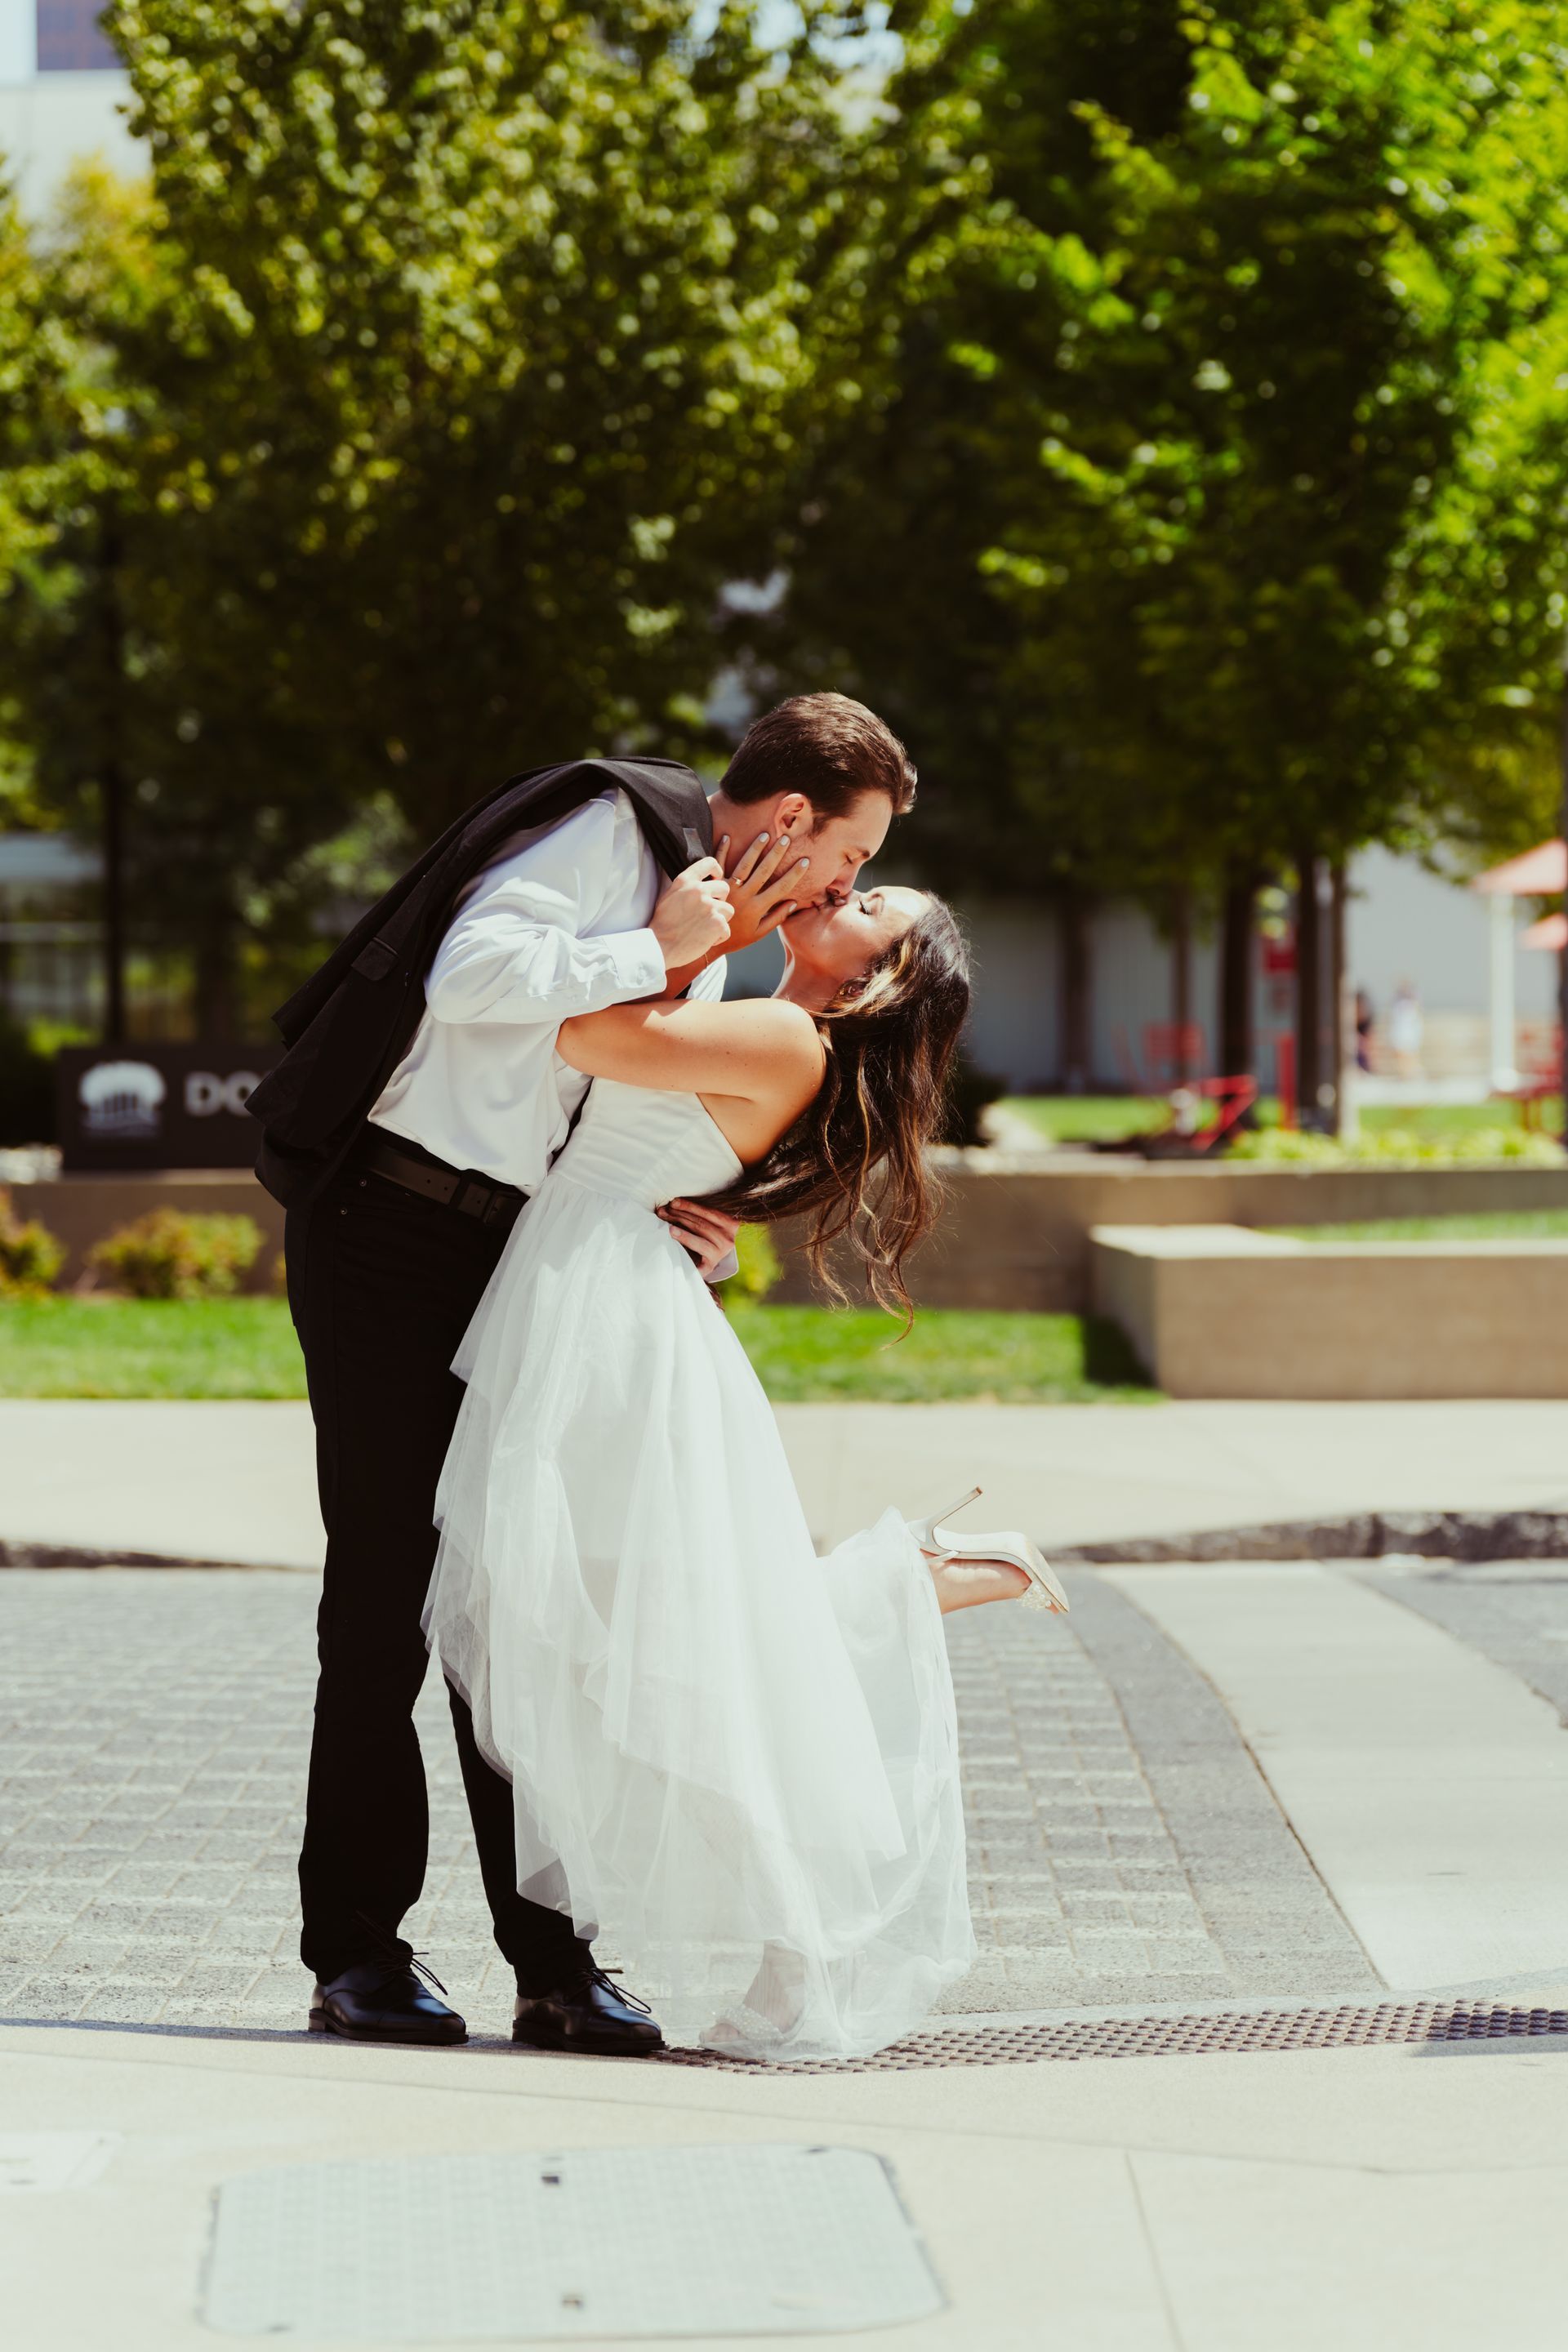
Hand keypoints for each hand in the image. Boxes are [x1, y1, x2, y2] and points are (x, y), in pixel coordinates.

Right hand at [650, 857, 732, 970]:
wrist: (659, 946)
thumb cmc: (662, 924)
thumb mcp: (668, 896)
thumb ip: (685, 887)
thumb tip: (699, 882)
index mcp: (685, 881)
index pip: (709, 863)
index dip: (717, 871)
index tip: (716, 878)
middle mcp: (698, 890)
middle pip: (724, 888)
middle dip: (720, 900)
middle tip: (708, 913)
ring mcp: (709, 906)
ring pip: (728, 910)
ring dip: (720, 920)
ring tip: (704, 928)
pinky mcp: (717, 923)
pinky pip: (727, 929)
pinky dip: (718, 937)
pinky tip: (704, 940)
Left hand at [657, 1197, 740, 1277]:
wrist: (704, 1264)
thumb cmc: (702, 1240)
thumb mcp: (705, 1225)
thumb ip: (695, 1214)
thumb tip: (674, 1204)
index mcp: (730, 1224)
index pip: (708, 1212)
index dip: (690, 1206)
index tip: (674, 1202)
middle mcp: (728, 1238)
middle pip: (701, 1223)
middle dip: (680, 1215)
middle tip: (664, 1211)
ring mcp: (720, 1252)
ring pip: (700, 1235)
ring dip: (681, 1227)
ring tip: (669, 1223)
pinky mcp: (710, 1264)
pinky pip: (697, 1250)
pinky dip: (685, 1240)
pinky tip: (673, 1234)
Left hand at [719, 829, 812, 954]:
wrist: (707, 941)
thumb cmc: (735, 938)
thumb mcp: (758, 933)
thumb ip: (776, 918)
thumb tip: (793, 903)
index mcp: (757, 908)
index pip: (781, 887)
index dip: (794, 874)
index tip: (805, 861)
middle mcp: (744, 896)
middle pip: (763, 871)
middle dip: (776, 854)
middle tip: (786, 839)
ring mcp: (728, 889)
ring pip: (744, 865)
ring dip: (755, 849)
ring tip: (765, 834)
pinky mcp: (714, 885)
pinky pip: (717, 865)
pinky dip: (721, 850)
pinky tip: (727, 836)